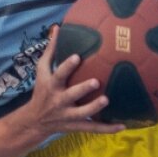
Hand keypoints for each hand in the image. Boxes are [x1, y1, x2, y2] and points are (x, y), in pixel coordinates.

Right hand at [18, 26, 123, 140]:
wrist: (35, 120)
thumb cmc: (42, 90)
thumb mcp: (42, 71)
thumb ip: (51, 50)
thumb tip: (58, 28)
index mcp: (52, 85)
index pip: (59, 74)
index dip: (67, 66)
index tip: (78, 56)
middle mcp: (60, 101)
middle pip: (71, 95)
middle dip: (82, 89)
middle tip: (96, 81)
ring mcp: (69, 115)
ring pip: (83, 113)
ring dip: (94, 107)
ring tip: (107, 100)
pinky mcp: (76, 126)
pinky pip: (93, 128)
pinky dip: (108, 128)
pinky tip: (123, 126)